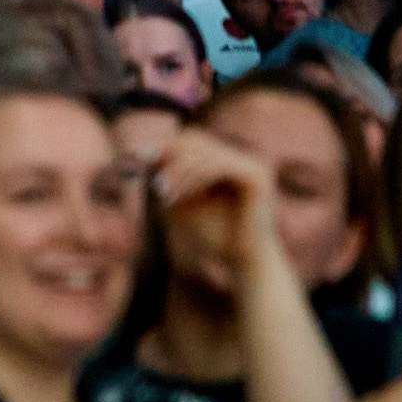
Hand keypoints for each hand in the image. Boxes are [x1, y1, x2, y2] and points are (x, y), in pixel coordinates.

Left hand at [154, 128, 285, 283]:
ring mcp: (254, 165)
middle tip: (156, 182)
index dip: (167, 148)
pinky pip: (219, 167)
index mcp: (231, 162)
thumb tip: (145, 151)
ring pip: (206, 153)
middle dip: (172, 158)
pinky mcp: (257, 177)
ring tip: (163, 191)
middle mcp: (245, 159)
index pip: (193, 141)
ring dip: (180, 171)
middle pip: (198, 141)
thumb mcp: (184, 201)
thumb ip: (168, 177)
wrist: (243, 261)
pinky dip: (195, 177)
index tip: (143, 161)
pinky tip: (179, 193)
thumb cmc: (213, 235)